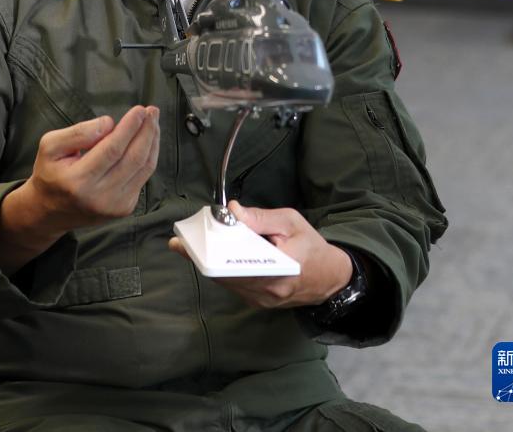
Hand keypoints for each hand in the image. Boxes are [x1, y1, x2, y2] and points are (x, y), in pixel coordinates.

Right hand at [0, 105, 159, 272]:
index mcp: (78, 180)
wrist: (49, 211)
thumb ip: (78, 133)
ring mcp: (114, 205)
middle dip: (147, 131)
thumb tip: (109, 124)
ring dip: (153, 142)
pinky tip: (147, 141)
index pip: (113, 149)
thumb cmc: (50, 173)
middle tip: (152, 111)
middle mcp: (99, 196)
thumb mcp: (50, 145)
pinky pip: (143, 177)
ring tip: (153, 122)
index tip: (139, 109)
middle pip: (134, 158)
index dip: (130, 127)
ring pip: (144, 168)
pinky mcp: (124, 208)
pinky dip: (149, 156)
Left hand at [169, 201, 351, 308]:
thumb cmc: (311, 246)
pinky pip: (232, 286)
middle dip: (203, 257)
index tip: (196, 240)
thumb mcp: (291, 222)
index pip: (238, 263)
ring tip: (189, 247)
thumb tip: (233, 211)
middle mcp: (267, 291)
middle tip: (182, 242)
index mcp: (279, 269)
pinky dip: (220, 271)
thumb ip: (261, 218)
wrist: (330, 278)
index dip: (214, 252)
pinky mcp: (258, 302)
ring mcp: (261, 300)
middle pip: (225, 275)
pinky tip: (210, 258)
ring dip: (208, 264)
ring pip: (226, 282)